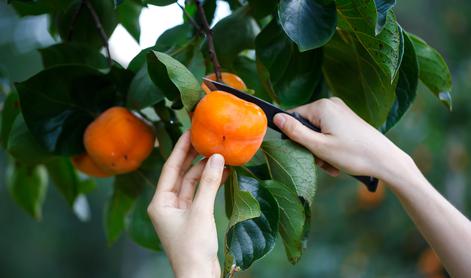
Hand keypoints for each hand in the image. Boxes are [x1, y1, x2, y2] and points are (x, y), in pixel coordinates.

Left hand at [147, 131, 227, 277]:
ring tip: (220, 156)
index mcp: (160, 203)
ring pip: (192, 184)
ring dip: (206, 171)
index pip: (170, 168)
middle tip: (205, 139)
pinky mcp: (192, 217)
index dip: (180, 149)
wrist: (199, 276)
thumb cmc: (193, 249)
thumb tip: (216, 158)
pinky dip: (210, 184)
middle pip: (181, 174)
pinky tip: (222, 173)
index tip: (189, 132)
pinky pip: (200, 194)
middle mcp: (167, 205)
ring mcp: (180, 211)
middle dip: (193, 157)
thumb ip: (208, 184)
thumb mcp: (201, 212)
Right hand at [274, 97, 411, 182]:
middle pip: (306, 126)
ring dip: (320, 151)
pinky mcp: (347, 120)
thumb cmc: (354, 154)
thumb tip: (275, 118)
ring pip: (317, 132)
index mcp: (322, 106)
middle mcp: (331, 104)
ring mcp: (340, 111)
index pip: (293, 117)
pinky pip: (329, 133)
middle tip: (322, 162)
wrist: (386, 161)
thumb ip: (295, 132)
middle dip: (310, 147)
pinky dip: (330, 148)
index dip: (294, 137)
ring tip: (332, 165)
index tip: (305, 153)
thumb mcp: (319, 146)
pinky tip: (338, 161)